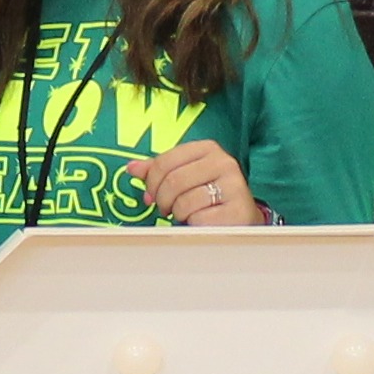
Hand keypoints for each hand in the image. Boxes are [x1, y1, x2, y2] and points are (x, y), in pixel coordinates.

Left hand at [136, 140, 268, 225]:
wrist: (241, 218)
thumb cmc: (208, 197)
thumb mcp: (185, 176)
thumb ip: (159, 171)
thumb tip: (132, 168)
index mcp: (208, 149)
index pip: (165, 161)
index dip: (151, 181)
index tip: (151, 194)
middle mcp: (224, 162)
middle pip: (173, 181)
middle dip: (162, 200)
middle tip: (165, 208)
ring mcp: (233, 186)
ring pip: (184, 202)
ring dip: (178, 213)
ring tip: (185, 214)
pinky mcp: (237, 210)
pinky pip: (199, 219)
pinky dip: (193, 224)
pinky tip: (200, 222)